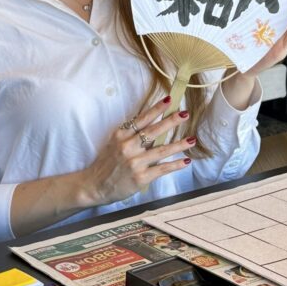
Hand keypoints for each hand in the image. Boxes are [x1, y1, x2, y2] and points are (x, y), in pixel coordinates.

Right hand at [81, 98, 196, 206]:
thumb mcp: (114, 143)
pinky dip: (175, 165)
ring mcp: (135, 163)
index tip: (168, 99)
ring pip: (161, 151)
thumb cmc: (106, 163)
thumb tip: (150, 123)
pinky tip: (185, 161)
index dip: (156, 109)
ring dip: (179, 144)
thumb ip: (130, 134)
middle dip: (171, 121)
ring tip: (192, 140)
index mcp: (121, 135)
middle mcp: (128, 147)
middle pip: (153, 131)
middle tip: (184, 114)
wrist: (94, 186)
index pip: (142, 119)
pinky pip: (162, 169)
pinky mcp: (140, 177)